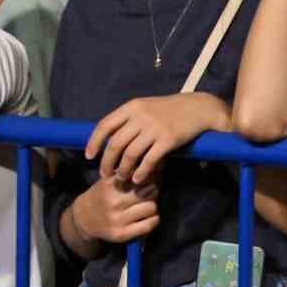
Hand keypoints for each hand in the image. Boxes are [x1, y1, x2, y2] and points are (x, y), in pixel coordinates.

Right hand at [72, 175, 160, 243]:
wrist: (84, 219)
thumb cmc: (103, 194)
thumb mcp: (110, 178)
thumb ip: (129, 172)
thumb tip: (158, 166)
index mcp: (111, 184)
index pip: (141, 176)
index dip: (148, 176)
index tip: (147, 179)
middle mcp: (114, 201)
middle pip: (150, 191)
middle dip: (152, 191)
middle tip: (148, 193)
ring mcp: (117, 219)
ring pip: (151, 207)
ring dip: (152, 206)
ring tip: (146, 205)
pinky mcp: (121, 234)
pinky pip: (149, 225)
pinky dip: (153, 220)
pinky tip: (147, 217)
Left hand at [86, 94, 225, 184]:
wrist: (197, 108)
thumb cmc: (168, 110)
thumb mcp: (145, 107)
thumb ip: (128, 120)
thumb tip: (109, 138)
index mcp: (132, 107)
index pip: (105, 125)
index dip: (94, 142)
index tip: (89, 156)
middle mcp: (141, 116)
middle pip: (115, 144)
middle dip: (107, 162)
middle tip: (105, 175)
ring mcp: (154, 128)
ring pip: (130, 155)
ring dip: (123, 170)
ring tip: (122, 179)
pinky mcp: (168, 140)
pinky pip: (148, 160)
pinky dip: (141, 172)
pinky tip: (138, 179)